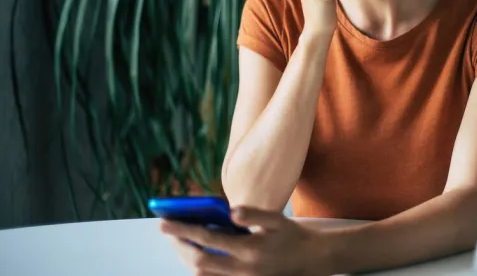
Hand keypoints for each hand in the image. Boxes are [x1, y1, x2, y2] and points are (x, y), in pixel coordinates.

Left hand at [160, 207, 328, 275]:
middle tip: (166, 230)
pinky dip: (199, 269)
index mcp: (250, 250)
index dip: (184, 230)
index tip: (164, 222)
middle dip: (179, 245)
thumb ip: (254, 214)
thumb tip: (231, 211)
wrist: (309, 260)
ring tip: (179, 241)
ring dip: (186, 258)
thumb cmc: (291, 236)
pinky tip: (195, 256)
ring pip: (202, 274)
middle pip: (199, 261)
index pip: (208, 240)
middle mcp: (242, 269)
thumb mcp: (277, 220)